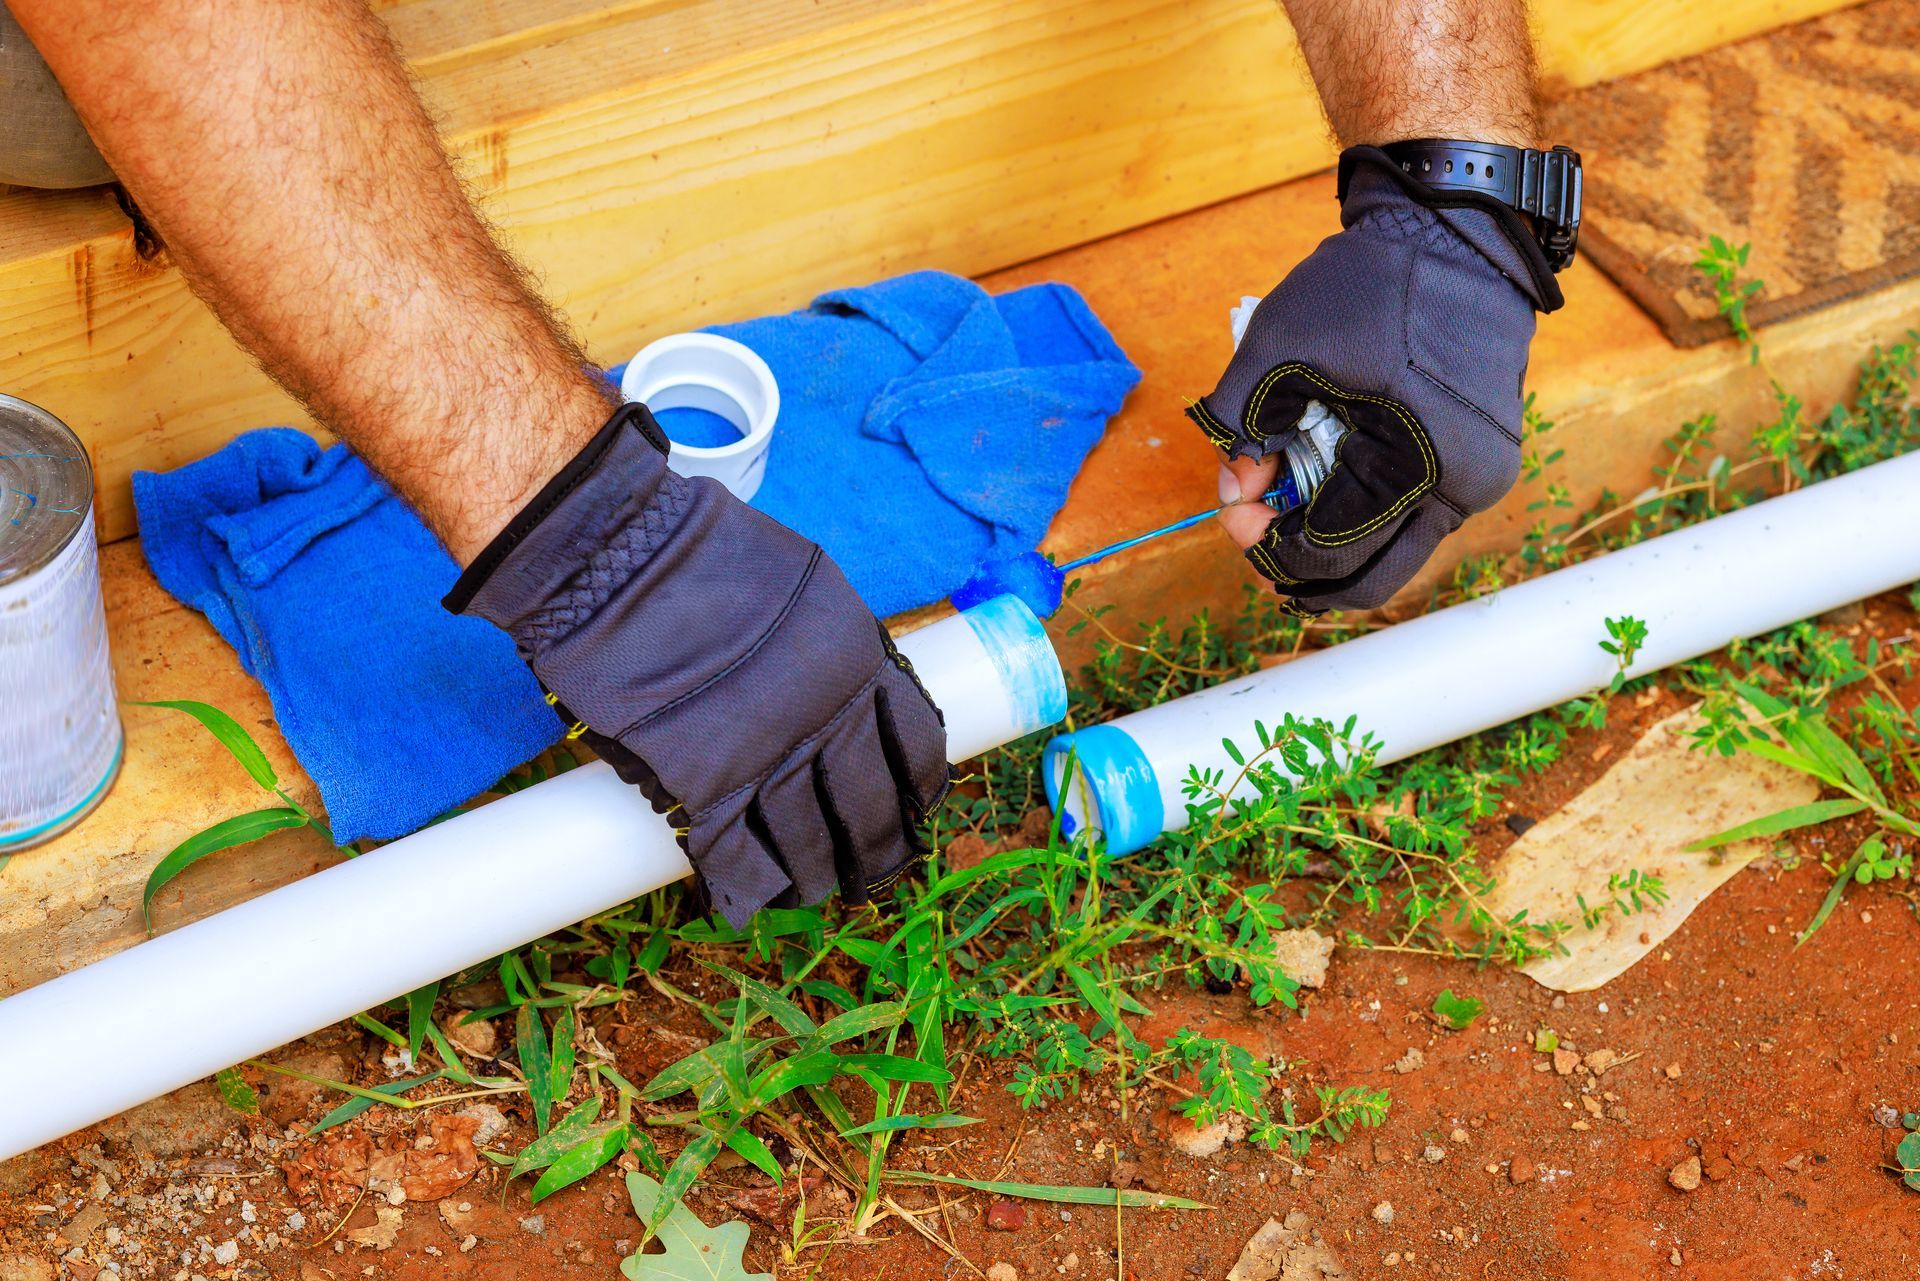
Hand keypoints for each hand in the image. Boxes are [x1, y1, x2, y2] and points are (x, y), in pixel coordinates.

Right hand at [448, 405, 950, 925]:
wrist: (620, 556)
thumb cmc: (705, 557)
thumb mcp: (808, 585)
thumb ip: (833, 647)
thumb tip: (850, 699)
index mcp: (860, 661)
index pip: (917, 746)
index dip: (919, 792)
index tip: (917, 814)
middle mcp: (827, 716)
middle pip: (870, 809)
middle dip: (877, 853)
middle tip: (875, 879)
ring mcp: (767, 755)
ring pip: (808, 843)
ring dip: (813, 878)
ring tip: (813, 893)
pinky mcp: (702, 784)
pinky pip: (734, 854)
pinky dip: (742, 885)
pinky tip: (746, 902)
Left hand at [1193, 147, 1559, 614]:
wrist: (1463, 228)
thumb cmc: (1375, 280)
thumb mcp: (1279, 340)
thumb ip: (1240, 418)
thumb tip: (1233, 483)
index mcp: (1422, 466)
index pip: (1331, 552)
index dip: (1267, 545)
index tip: (1230, 511)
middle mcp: (1461, 488)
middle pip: (1368, 577)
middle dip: (1299, 566)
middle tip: (1252, 533)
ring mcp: (1474, 477)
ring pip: (1390, 550)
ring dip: (1328, 540)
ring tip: (1278, 502)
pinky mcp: (1474, 458)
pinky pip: (1409, 513)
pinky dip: (1358, 510)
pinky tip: (1318, 482)